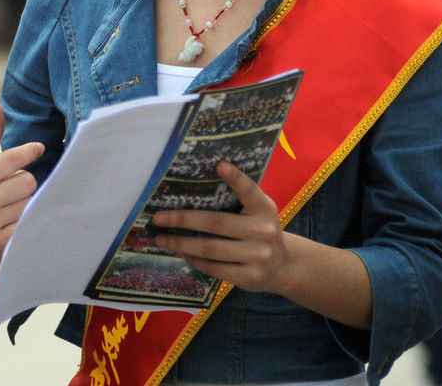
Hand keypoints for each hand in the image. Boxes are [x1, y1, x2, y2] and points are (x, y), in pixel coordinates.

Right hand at [0, 103, 43, 290]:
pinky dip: (21, 216)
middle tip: (8, 180)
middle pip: (27, 181)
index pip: (12, 159)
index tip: (38, 148)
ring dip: (22, 197)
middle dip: (22, 177)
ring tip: (5, 199)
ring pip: (29, 202)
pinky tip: (7, 214)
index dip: (30, 151)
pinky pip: (25, 223)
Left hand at [151, 161, 289, 293]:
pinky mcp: (250, 277)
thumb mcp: (258, 211)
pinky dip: (194, 260)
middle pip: (215, 223)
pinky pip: (213, 267)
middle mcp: (264, 231)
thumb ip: (239, 198)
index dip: (235, 178)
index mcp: (264, 208)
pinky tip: (181, 253)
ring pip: (210, 248)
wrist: (283, 267)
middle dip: (182, 220)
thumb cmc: (259, 231)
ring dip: (180, 243)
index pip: (249, 190)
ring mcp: (258, 256)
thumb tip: (196, 186)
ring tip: (161, 239)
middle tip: (158, 218)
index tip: (219, 165)